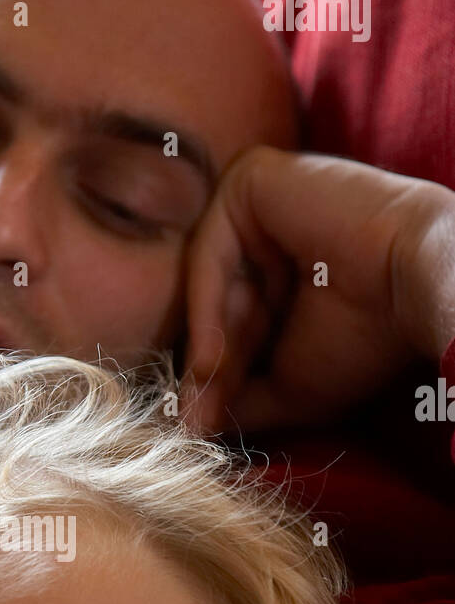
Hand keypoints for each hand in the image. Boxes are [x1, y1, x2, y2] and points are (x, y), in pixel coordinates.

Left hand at [180, 145, 454, 434]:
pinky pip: (209, 248)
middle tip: (201, 411)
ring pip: (208, 280)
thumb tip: (188, 426)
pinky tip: (211, 355)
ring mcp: (260, 199)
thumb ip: (236, 396)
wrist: (414, 287)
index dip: (217, 374)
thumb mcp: (288, 384)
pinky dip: (205, 305)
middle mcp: (272, 229)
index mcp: (287, 269)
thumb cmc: (365, 338)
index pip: (230, 321)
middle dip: (212, 364)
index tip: (200, 420)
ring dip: (209, 342)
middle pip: (218, 302)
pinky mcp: (252, 177)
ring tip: (213, 385)